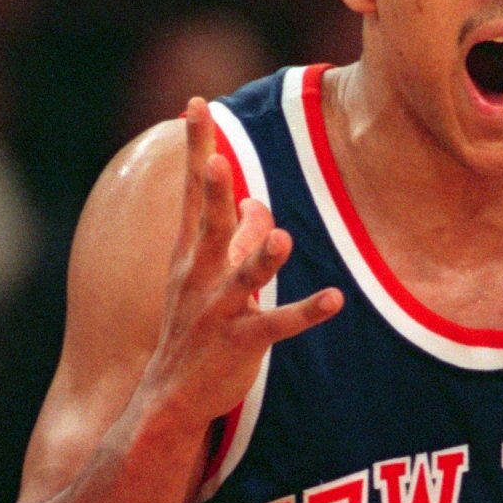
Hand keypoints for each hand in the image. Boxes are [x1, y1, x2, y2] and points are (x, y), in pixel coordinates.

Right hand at [142, 98, 341, 428]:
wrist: (168, 397)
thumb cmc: (191, 328)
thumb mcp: (206, 277)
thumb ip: (235, 236)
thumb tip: (258, 203)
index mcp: (190, 254)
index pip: (192, 192)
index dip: (196, 148)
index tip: (195, 105)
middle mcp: (200, 276)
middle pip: (208, 226)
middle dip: (211, 193)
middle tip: (214, 161)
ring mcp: (219, 310)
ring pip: (243, 278)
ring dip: (262, 259)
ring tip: (282, 239)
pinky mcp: (241, 343)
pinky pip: (277, 324)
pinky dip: (306, 311)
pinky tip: (333, 299)